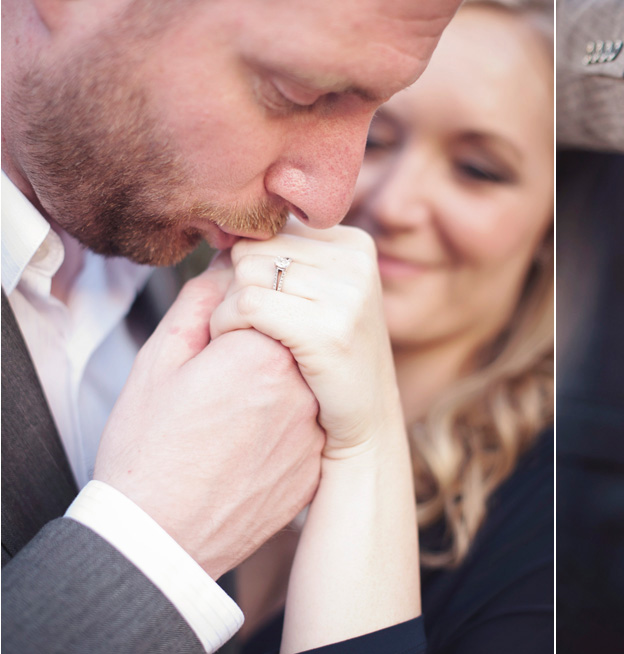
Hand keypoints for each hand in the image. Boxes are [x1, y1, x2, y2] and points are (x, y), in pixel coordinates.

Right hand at [95, 263, 324, 579]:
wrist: (159, 540)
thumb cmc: (147, 451)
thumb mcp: (160, 362)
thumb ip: (201, 304)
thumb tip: (228, 270)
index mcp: (264, 350)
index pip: (268, 298)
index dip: (232, 314)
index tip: (209, 340)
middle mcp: (303, 386)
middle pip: (290, 337)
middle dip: (260, 343)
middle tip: (218, 379)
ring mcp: (316, 429)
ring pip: (302, 380)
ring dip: (276, 383)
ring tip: (230, 414)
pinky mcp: (318, 464)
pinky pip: (308, 424)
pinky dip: (284, 425)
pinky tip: (247, 444)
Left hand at [209, 220, 402, 459]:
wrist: (366, 423)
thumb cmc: (330, 360)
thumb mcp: (326, 296)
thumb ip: (290, 258)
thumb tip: (231, 231)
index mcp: (355, 244)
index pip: (271, 231)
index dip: (250, 267)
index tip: (259, 304)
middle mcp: (356, 261)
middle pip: (255, 249)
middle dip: (236, 285)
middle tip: (248, 326)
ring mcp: (347, 295)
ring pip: (245, 274)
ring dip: (228, 308)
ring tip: (247, 337)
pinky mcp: (327, 330)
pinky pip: (246, 304)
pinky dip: (227, 325)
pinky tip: (239, 349)